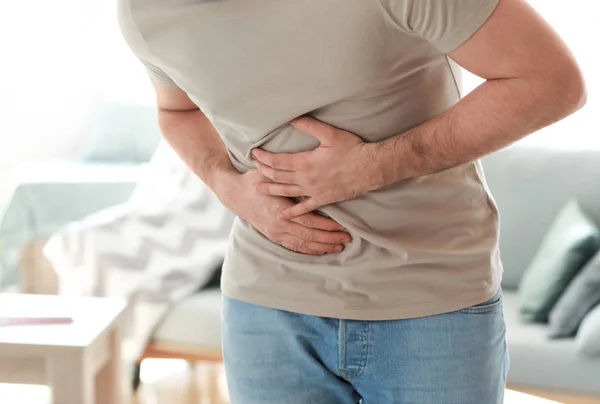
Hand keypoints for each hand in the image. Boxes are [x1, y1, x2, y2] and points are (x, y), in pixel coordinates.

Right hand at [217, 169, 351, 254]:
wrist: (235, 195)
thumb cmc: (253, 180)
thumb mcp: (269, 174)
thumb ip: (285, 172)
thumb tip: (304, 162)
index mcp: (279, 208)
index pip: (308, 221)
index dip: (326, 225)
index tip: (342, 225)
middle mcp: (278, 224)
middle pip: (309, 235)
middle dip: (330, 238)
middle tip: (347, 237)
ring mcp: (275, 232)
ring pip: (303, 244)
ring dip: (322, 246)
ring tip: (339, 245)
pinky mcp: (273, 236)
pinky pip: (294, 247)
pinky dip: (309, 249)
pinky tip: (321, 250)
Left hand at [251, 116, 378, 219]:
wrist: (370, 168)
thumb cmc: (352, 148)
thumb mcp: (329, 133)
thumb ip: (308, 125)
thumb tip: (291, 118)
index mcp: (304, 162)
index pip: (276, 161)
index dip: (263, 157)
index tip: (254, 153)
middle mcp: (305, 179)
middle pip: (278, 176)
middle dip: (264, 170)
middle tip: (254, 166)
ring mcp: (313, 191)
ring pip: (286, 191)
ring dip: (271, 189)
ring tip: (258, 188)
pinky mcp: (322, 199)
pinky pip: (304, 208)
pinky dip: (291, 212)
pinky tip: (280, 215)